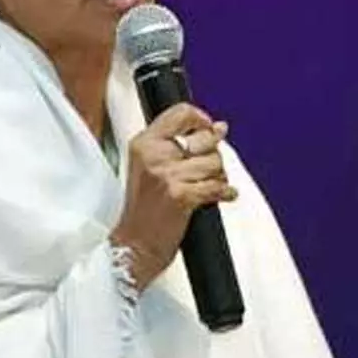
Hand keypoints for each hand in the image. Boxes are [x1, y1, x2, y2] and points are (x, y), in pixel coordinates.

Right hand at [111, 103, 235, 288]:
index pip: (181, 112)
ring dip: (218, 176)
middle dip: (213, 155)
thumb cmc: (142, 210)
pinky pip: (217, 186)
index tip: (209, 129)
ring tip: (206, 186)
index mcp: (143, 143)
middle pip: (205, 138)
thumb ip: (181, 144)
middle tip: (204, 170)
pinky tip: (222, 196)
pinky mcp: (180, 196)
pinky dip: (224, 192)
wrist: (132, 245)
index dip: (202, 120)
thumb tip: (219, 127)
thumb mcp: (151, 167)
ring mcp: (166, 175)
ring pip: (215, 162)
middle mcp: (153, 155)